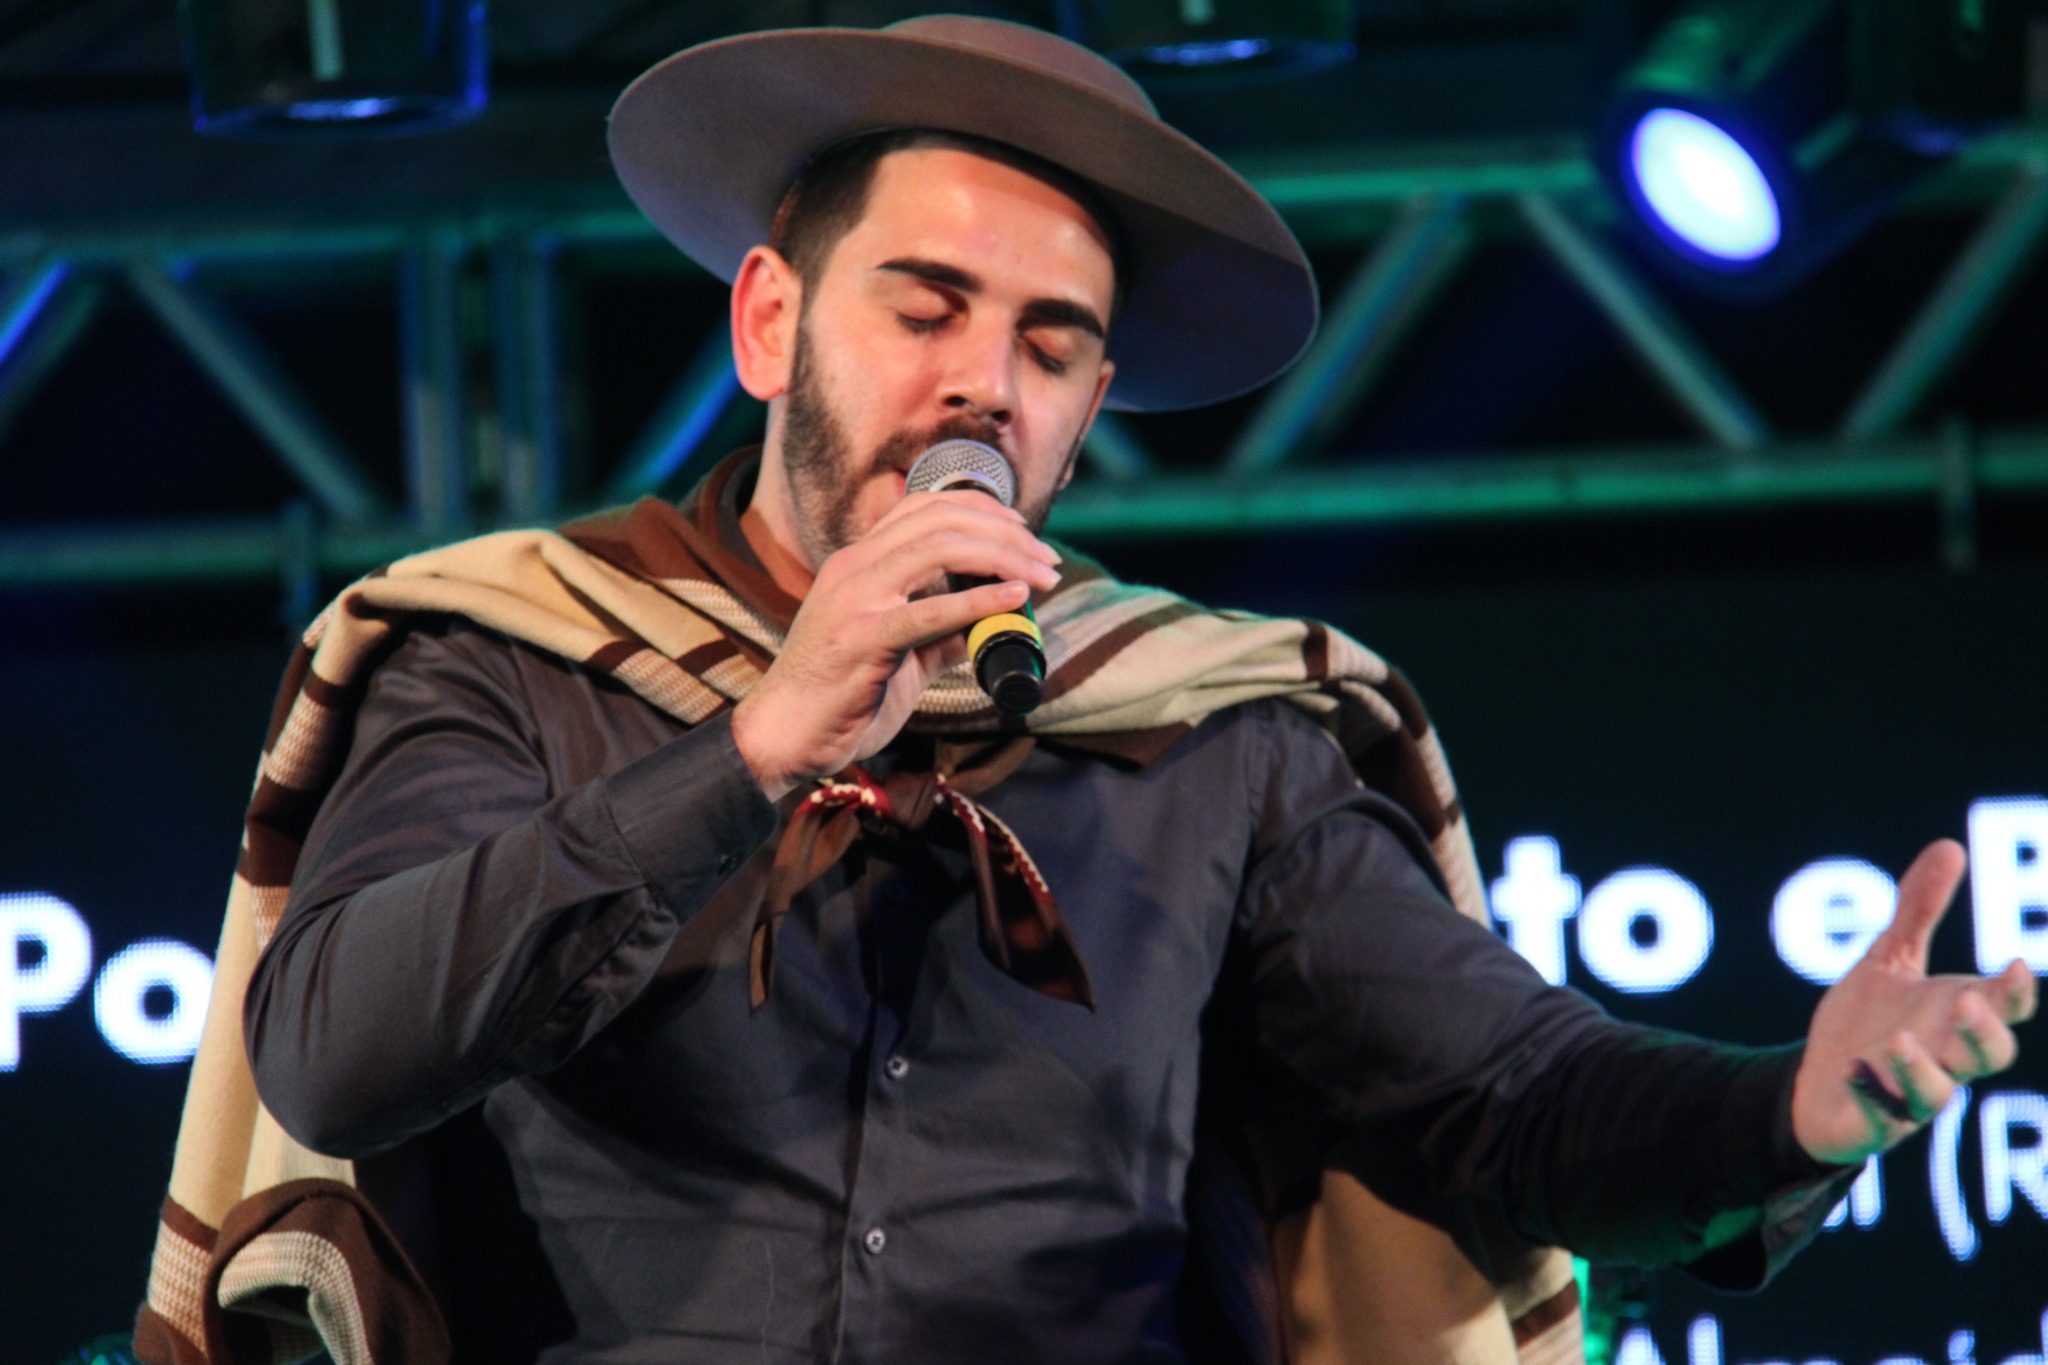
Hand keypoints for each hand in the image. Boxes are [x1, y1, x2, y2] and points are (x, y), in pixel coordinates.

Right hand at [729, 490, 1060, 799]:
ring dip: (1004, 558)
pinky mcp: (863, 637)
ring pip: (939, 548)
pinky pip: (931, 610)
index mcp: (857, 562)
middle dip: (1006, 533)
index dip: (981, 509)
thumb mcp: (899, 652)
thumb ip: (940, 631)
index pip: (923, 507)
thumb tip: (991, 621)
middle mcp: (854, 567)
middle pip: (941, 519)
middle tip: (1048, 560)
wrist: (784, 737)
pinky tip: (1015, 598)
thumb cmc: (840, 698)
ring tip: (1043, 577)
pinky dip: (980, 599)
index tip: (1023, 533)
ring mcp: (855, 598)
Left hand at [1792, 839, 2036, 1164]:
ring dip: (1921, 1068)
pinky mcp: (1870, 1118)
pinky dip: (1868, 1093)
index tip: (2015, 964)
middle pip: (1986, 1055)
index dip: (2014, 992)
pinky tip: (1852, 1069)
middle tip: (1965, 1000)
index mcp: (1954, 1018)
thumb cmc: (1866, 1022)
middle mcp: (1943, 1058)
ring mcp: (1909, 1093)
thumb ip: (1918, 911)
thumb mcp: (1889, 959)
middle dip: (1982, 1031)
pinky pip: (1876, 1114)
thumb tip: (1950, 847)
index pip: (2003, 1009)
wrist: (1815, 1083)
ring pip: (1935, 1093)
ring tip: (1898, 1040)